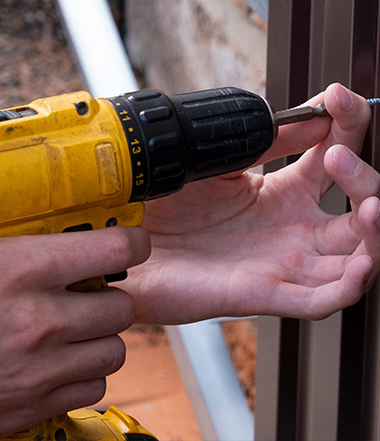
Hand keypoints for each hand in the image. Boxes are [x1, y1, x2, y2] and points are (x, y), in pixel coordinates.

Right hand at [0, 228, 149, 435]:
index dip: (132, 245)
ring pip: (114, 349)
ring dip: (99, 340)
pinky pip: (93, 387)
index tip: (130, 245)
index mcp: (21, 271)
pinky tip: (58, 364)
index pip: (116, 250)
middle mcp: (39, 321)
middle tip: (87, 296)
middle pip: (122, 306)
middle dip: (109, 299)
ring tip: (73, 332)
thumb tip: (36, 202)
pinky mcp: (33, 406)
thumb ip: (18, 241)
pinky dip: (83, 376)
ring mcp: (39, 368)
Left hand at [121, 84, 379, 323]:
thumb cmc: (161, 202)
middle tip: (340, 155)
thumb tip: (318, 111)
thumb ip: (270, 139)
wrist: (114, 240)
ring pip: (357, 255)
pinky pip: (324, 299)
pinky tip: (360, 261)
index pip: (337, 156)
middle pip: (360, 208)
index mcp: (283, 192)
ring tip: (368, 207)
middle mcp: (294, 227)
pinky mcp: (266, 294)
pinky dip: (352, 283)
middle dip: (366, 179)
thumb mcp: (221, 159)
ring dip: (374, 232)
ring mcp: (285, 262)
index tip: (342, 99)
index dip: (349, 127)